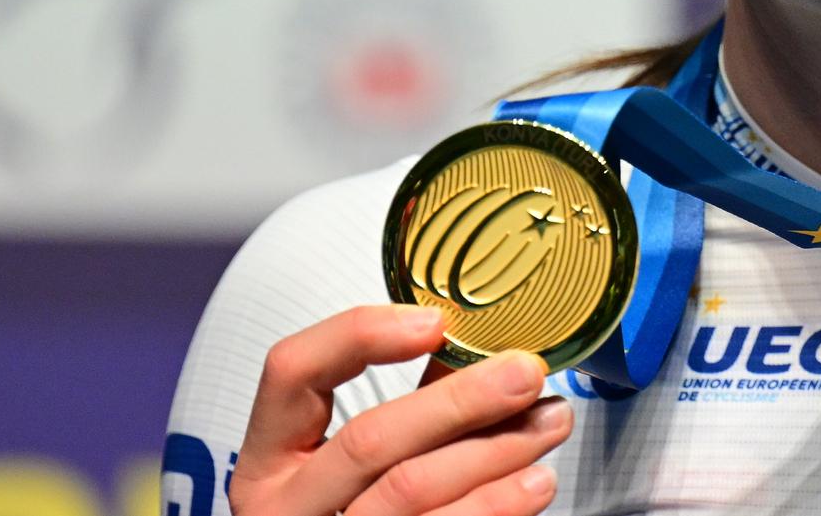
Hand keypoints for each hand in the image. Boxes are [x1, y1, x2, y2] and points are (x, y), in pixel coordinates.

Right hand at [228, 304, 570, 515]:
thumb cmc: (358, 507)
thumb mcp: (359, 456)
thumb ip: (411, 402)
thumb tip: (489, 348)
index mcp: (270, 458)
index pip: (292, 370)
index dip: (360, 335)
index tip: (434, 323)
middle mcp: (286, 506)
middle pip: (370, 440)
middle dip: (459, 401)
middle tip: (524, 373)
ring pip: (410, 491)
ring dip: (495, 452)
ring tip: (550, 423)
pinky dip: (494, 505)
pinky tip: (533, 482)